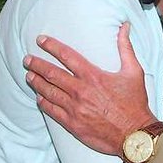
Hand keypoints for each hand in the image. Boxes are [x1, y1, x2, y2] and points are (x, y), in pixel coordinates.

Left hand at [24, 23, 155, 155]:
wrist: (134, 135)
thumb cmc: (135, 104)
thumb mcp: (134, 72)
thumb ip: (125, 48)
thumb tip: (124, 27)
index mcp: (93, 76)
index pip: (66, 56)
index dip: (51, 46)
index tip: (41, 40)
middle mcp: (80, 91)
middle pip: (52, 73)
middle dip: (37, 64)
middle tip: (27, 60)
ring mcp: (74, 108)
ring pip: (49, 92)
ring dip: (37, 82)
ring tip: (29, 76)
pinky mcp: (73, 124)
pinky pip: (52, 111)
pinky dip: (44, 103)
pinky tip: (39, 98)